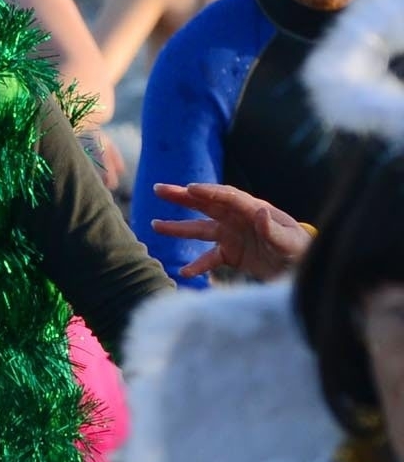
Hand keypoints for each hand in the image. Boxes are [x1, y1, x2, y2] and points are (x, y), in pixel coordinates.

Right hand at [152, 182, 308, 283]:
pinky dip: (196, 264)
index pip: (228, 197)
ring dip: (179, 227)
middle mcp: (240, 219)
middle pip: (207, 204)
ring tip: (155, 225)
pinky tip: (184, 272)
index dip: (208, 192)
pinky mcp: (232, 254)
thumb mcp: (290, 242)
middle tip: (159, 190)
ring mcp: (234, 236)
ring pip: (201, 229)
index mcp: (255, 210)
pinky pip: (209, 257)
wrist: (306, 271)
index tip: (189, 189)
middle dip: (183, 197)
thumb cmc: (302, 252)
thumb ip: (273, 229)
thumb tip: (258, 212)